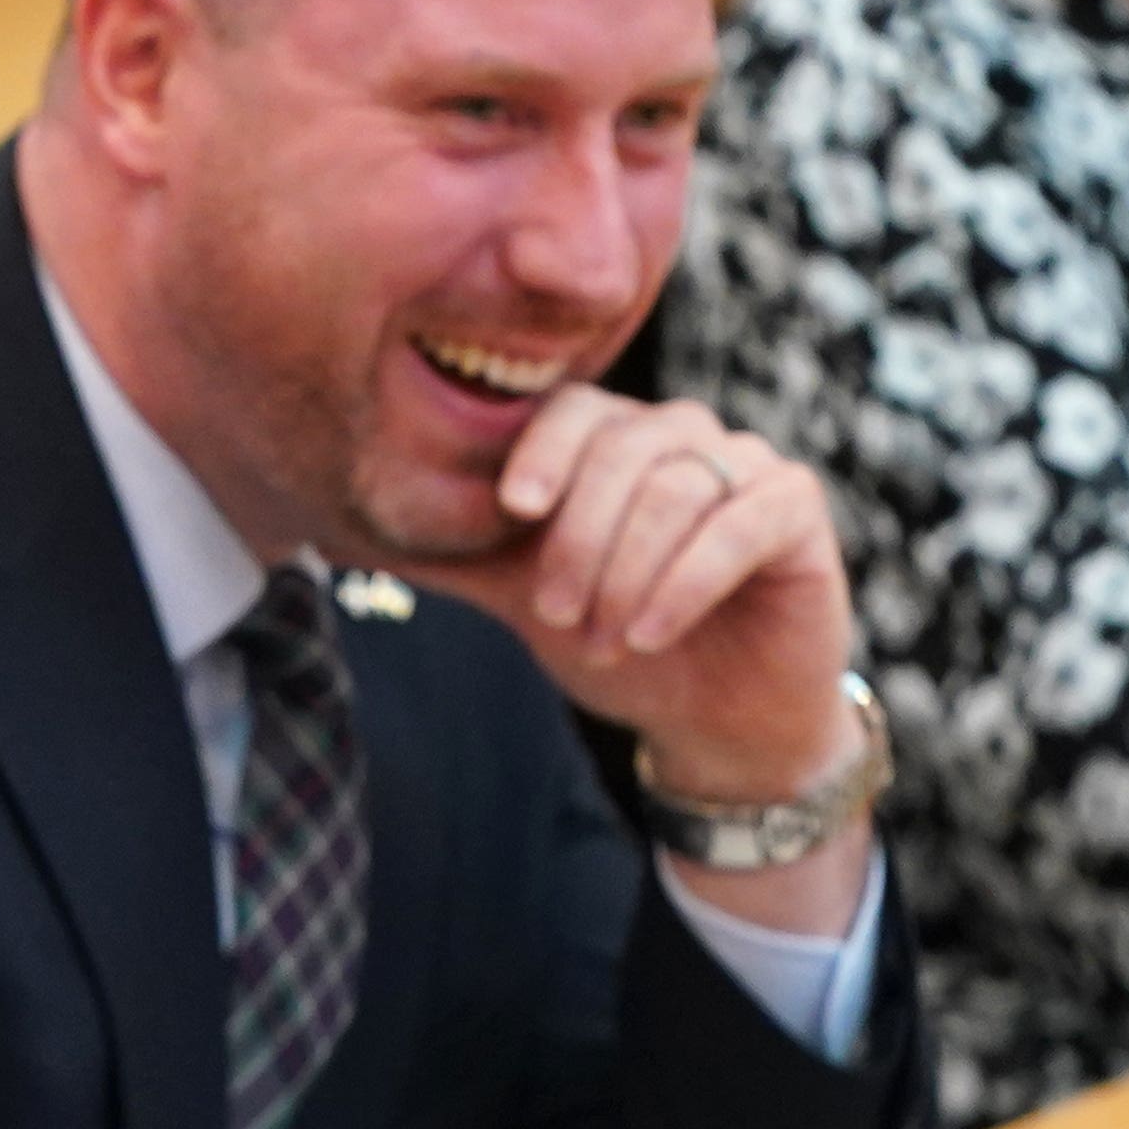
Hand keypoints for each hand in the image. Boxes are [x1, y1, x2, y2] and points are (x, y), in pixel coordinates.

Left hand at [406, 390, 860, 807]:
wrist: (711, 716)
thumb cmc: (617, 644)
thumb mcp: (522, 601)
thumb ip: (452, 560)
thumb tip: (334, 537)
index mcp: (613, 447)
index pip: (571, 411)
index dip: (541, 453)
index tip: (512, 513)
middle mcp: (681, 438)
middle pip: (622, 448)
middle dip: (579, 540)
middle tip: (556, 615)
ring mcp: (744, 466)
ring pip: (676, 486)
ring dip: (627, 570)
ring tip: (606, 639)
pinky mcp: (794, 508)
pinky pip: (739, 521)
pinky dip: (686, 578)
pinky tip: (649, 632)